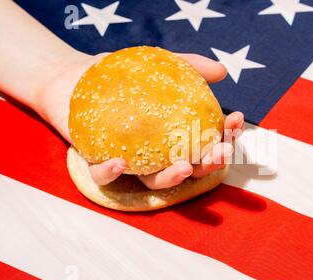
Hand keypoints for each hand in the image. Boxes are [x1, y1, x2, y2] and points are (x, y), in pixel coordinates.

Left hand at [38, 51, 243, 189]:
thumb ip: (190, 67)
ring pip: (153, 180)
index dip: (225, 136)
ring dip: (171, 178)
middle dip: (208, 164)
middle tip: (221, 153)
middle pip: (187, 167)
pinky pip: (104, 175)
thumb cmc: (123, 74)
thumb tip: (223, 72)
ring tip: (184, 167)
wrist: (75, 76)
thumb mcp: (161, 64)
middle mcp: (155, 154)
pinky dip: (112, 173)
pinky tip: (120, 162)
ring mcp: (129, 161)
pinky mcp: (97, 162)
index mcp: (173, 136)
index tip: (237, 120)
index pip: (205, 141)